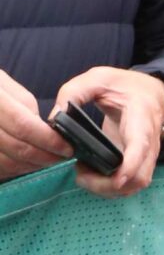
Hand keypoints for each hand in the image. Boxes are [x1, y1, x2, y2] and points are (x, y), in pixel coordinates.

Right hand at [0, 64, 73, 180]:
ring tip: (44, 161)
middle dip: (44, 157)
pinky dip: (13, 170)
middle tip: (60, 158)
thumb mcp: (3, 84)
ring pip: (6, 162)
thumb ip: (24, 105)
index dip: (48, 140)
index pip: (23, 125)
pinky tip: (24, 164)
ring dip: (30, 166)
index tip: (67, 147)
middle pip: (16, 147)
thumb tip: (45, 130)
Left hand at [49, 66, 163, 195]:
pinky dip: (108, 188)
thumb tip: (55, 118)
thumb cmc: (124, 86)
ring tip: (81, 174)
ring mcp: (145, 158)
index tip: (116, 179)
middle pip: (138, 177)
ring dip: (106, 189)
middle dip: (108, 185)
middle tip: (79, 173)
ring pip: (132, 186)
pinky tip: (90, 174)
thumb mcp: (98, 78)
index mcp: (141, 119)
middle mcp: (149, 144)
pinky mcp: (137, 166)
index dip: (130, 166)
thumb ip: (74, 92)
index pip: (141, 147)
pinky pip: (127, 186)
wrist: (152, 95)